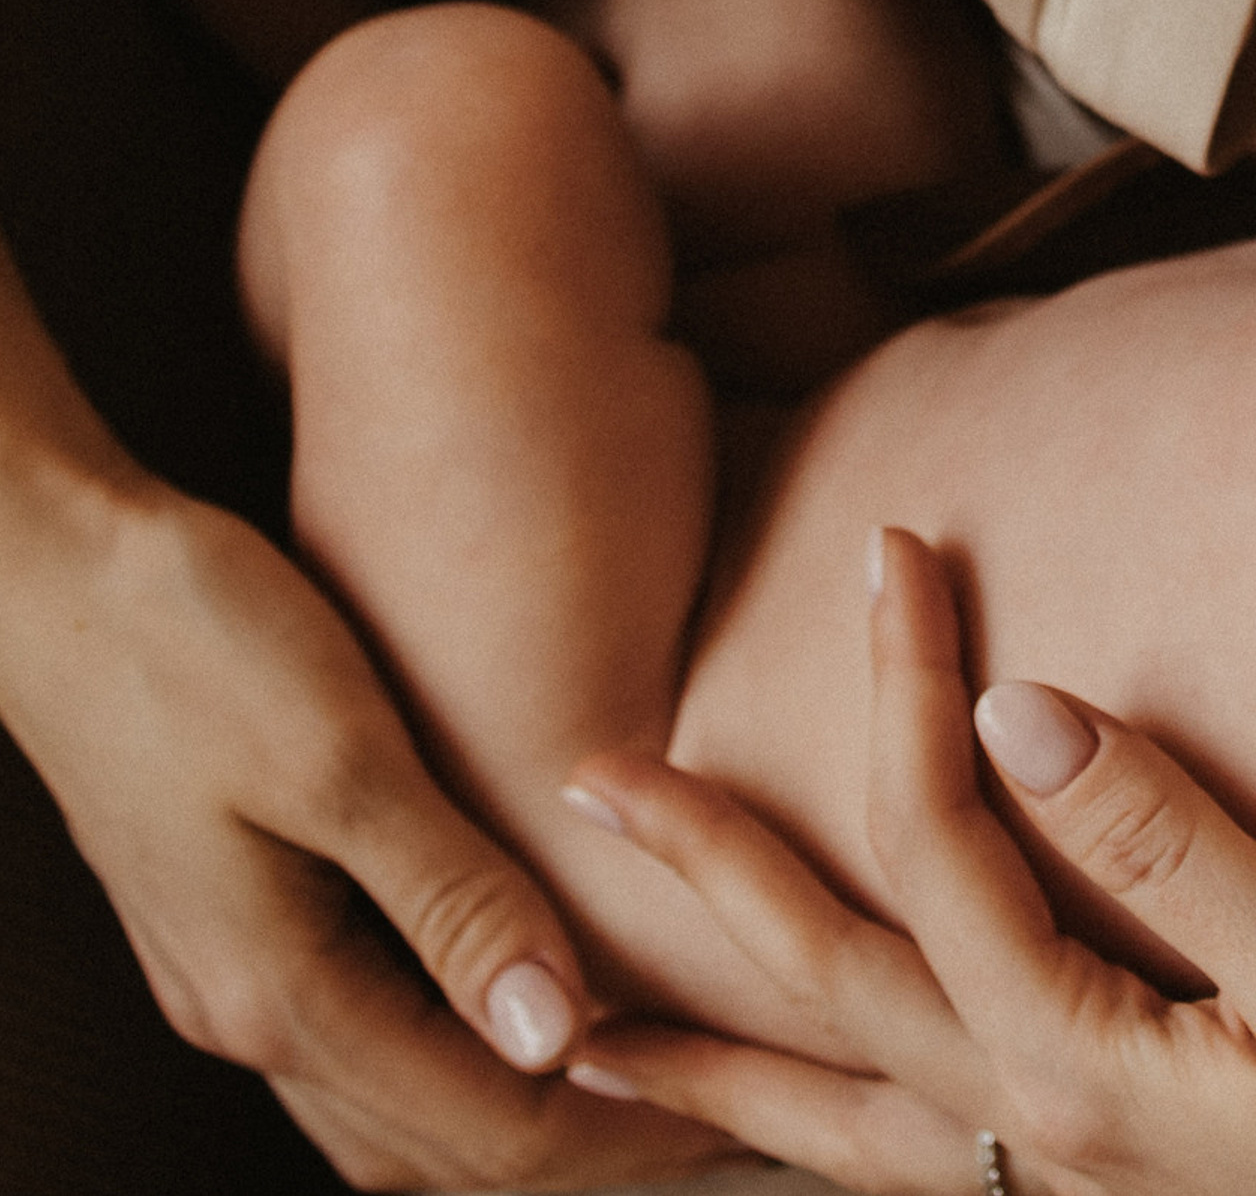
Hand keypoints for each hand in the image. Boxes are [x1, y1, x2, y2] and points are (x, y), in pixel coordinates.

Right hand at [0, 478, 735, 1189]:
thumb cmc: (193, 643)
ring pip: (395, 1101)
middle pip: (441, 1142)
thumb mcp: (341, 761)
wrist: (58, 572)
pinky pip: (367, 1027)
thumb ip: (450, 899)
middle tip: (715, 1110)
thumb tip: (556, 1032)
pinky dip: (456, 1038)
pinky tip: (519, 984)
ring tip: (643, 1065)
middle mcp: (250, 1009)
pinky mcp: (236, 910)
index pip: (483, 1126)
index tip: (732, 1112)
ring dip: (514, 1102)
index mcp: (279, 992)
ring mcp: (233, 966)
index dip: (619, 1132)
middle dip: (581, 1143)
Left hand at [563, 527, 1255, 1193]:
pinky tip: (776, 1108)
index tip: (891, 547)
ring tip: (575, 1025)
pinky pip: (893, 1161)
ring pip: (825, 1113)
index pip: (939, 843)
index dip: (902, 682)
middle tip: (584, 779)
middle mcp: (1035, 1132)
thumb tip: (1013, 710)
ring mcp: (1057, 1177)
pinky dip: (796, 1132)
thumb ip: (1168, 840)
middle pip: (822, 982)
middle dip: (700, 874)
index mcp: (1080, 1063)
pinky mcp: (1097, 1182)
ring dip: (698, 1051)